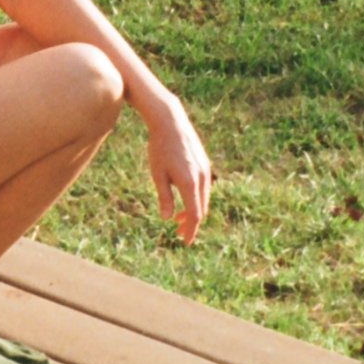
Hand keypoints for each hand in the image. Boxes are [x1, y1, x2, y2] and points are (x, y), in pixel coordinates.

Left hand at [142, 96, 211, 244]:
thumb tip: (167, 218)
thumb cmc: (160, 148)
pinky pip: (203, 187)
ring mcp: (205, 170)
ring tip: (178, 218)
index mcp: (190, 183)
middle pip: (201, 209)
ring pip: (203, 198)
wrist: (170, 121)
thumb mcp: (157, 174)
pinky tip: (184, 199)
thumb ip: (164, 197)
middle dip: (191, 223)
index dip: (190, 230)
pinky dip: (196, 198)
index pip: (194, 215)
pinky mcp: (204, 164)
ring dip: (193, 210)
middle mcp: (202, 178)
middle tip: (178, 232)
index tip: (184, 242)